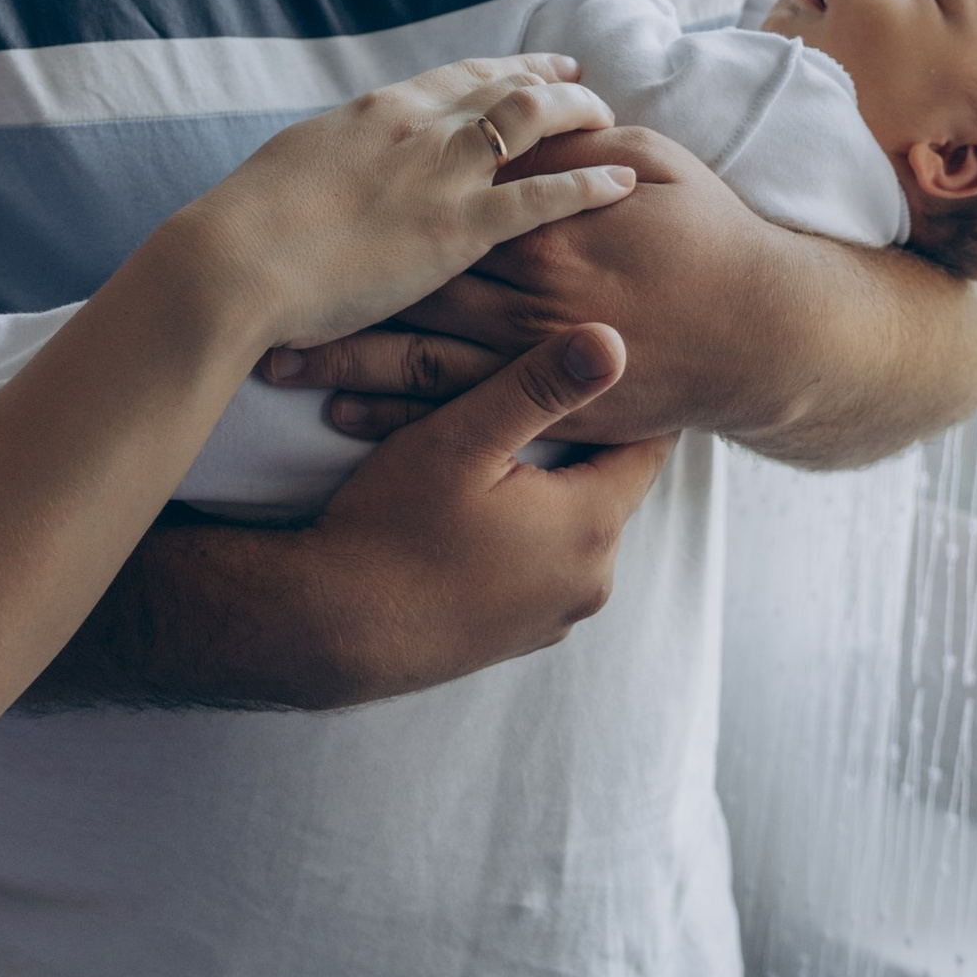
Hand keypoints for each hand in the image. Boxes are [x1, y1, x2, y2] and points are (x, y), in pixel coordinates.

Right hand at [187, 60, 634, 356]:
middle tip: (586, 89)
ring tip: (613, 126)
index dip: (504, 70)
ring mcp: (441, 173)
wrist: (232, 262)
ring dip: (580, 119)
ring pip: (534, 123)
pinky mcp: (458, 228)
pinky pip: (544, 196)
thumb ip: (334, 163)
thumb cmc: (245, 229)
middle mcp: (418, 127)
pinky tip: (621, 183)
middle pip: (505, 87)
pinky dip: (589, 184)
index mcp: (375, 112)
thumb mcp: (294, 170)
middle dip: (553, 84)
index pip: (457, 77)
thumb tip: (339, 168)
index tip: (534, 70)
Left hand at [283, 122, 774, 446]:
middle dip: (333, 290)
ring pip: (419, 354)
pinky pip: (461, 411)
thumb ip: (581, 144)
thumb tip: (532, 117)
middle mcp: (529, 292)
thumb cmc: (715, 240)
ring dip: (345, 358)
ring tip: (274, 364)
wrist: (768, 333)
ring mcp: (537, 353)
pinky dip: (397, 416)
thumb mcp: (655, 166)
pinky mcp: (552, 403)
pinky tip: (342, 416)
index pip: (440, 209)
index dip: (369, 209)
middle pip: (408, 286)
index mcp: (546, 224)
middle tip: (256, 293)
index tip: (302, 215)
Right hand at [302, 324, 672, 685]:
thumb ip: (541, 384)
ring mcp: (557, 618)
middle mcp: (591, 581)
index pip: (648, 447)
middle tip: (546, 396)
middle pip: (611, 487)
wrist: (329, 631)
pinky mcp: (521, 637)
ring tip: (504, 456)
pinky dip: (526, 536)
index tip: (614, 365)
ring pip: (576, 529)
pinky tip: (477, 515)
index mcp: (591, 527)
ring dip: (552, 492)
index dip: (629, 401)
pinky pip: (545, 567)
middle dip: (584, 443)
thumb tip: (615, 339)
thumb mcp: (463, 437)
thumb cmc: (389, 527)